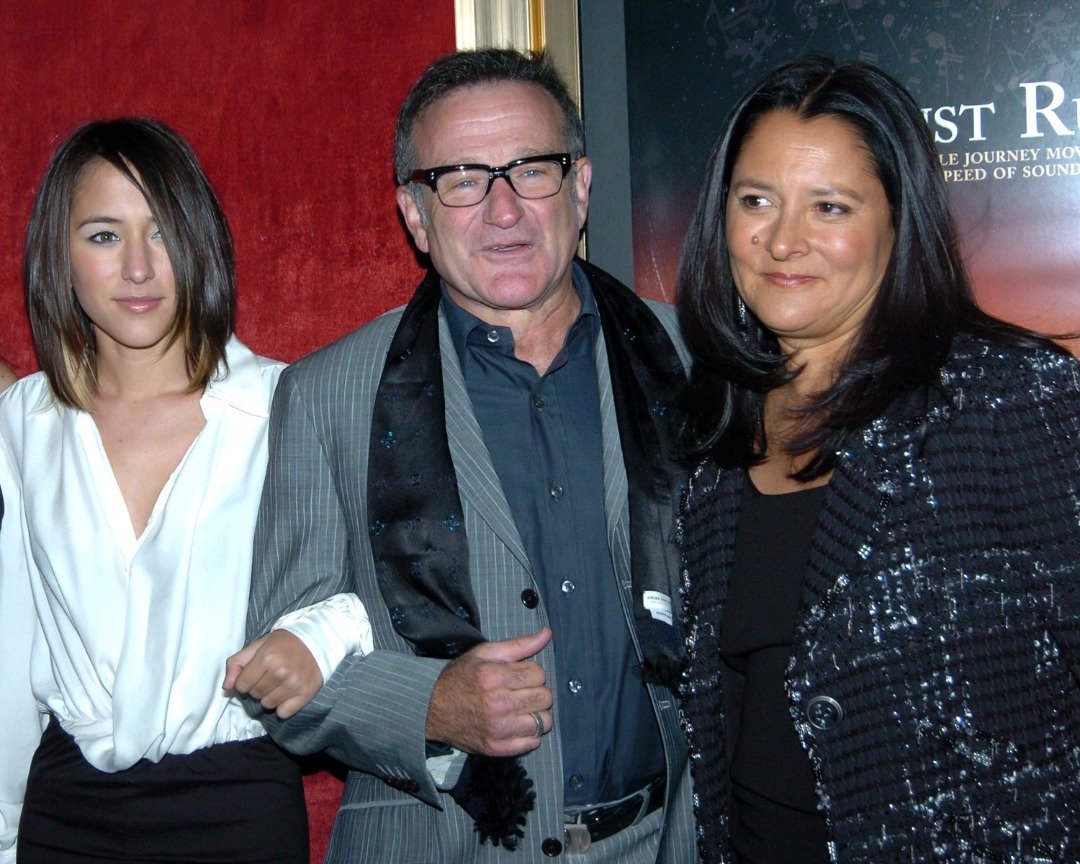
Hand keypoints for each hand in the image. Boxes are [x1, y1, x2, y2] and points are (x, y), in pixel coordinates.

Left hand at [223, 630, 322, 718]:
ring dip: (269, 697)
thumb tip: (226, 687)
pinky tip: (288, 693)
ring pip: (268, 705)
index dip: (245, 680)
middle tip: (269, 676)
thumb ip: (237, 663)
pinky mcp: (306, 693)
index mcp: (266, 658)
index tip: (255, 673)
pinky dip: (283, 706)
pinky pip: (284, 712)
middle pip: (255, 695)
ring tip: (278, 684)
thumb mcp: (258, 645)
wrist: (317, 640)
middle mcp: (280, 672)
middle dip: (257, 688)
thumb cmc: (284, 643)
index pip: (242, 685)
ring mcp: (294, 684)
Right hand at [425, 628, 552, 757]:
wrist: (430, 709)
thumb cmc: (459, 678)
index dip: (532, 673)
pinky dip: (529, 734)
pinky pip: (532, 743)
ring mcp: (498, 729)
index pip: (539, 674)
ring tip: (522, 709)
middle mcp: (498, 704)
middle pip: (544, 697)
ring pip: (543, 722)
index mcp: (495, 677)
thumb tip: (547, 634)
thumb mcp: (484, 654)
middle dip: (537, 692)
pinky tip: (517, 724)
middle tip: (522, 692)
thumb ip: (519, 645)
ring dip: (537, 714)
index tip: (521, 675)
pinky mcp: (497, 748)